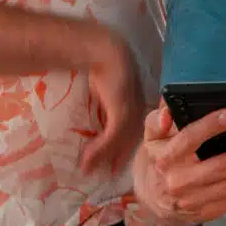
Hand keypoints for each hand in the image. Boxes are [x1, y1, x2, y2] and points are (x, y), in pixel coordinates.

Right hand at [81, 31, 145, 174]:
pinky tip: (87, 160)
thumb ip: (105, 103)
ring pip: (120, 141)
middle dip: (118, 157)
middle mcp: (138, 107)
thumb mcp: (106, 88)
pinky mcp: (122, 111)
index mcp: (137, 101)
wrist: (104, 51)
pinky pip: (111, 136)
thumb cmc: (104, 64)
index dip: (125, 145)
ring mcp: (132, 110)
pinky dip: (100, 150)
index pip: (134, 129)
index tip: (117, 160)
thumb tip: (96, 111)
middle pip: (130, 139)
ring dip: (104, 158)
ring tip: (89, 170)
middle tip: (108, 173)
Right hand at [132, 103, 225, 225]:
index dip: (209, 126)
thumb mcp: (152, 138)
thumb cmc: (158, 161)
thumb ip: (158, 120)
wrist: (149, 204)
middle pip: (222, 168)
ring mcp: (194, 201)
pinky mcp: (208, 213)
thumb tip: (168, 111)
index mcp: (165, 158)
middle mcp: (179, 182)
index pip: (188, 140)